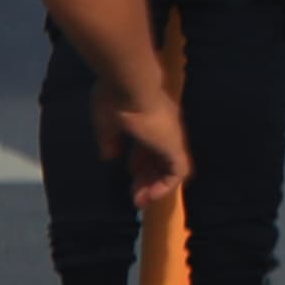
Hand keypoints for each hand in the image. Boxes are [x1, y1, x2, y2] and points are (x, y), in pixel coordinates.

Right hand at [95, 80, 189, 207]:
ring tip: (140, 200)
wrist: (130, 84)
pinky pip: (178, 172)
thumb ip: (109, 140)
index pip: (149, 145)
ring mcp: (170, 136)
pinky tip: (151, 196)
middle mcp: (164, 128)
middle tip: (136, 196)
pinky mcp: (174, 146)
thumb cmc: (115, 98)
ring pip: (169, 167)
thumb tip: (110, 156)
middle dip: (147, 178)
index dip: (140, 162)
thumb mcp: (106, 124)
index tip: (129, 175)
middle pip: (160, 158)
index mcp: (148, 119)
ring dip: (155, 185)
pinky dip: (166, 186)